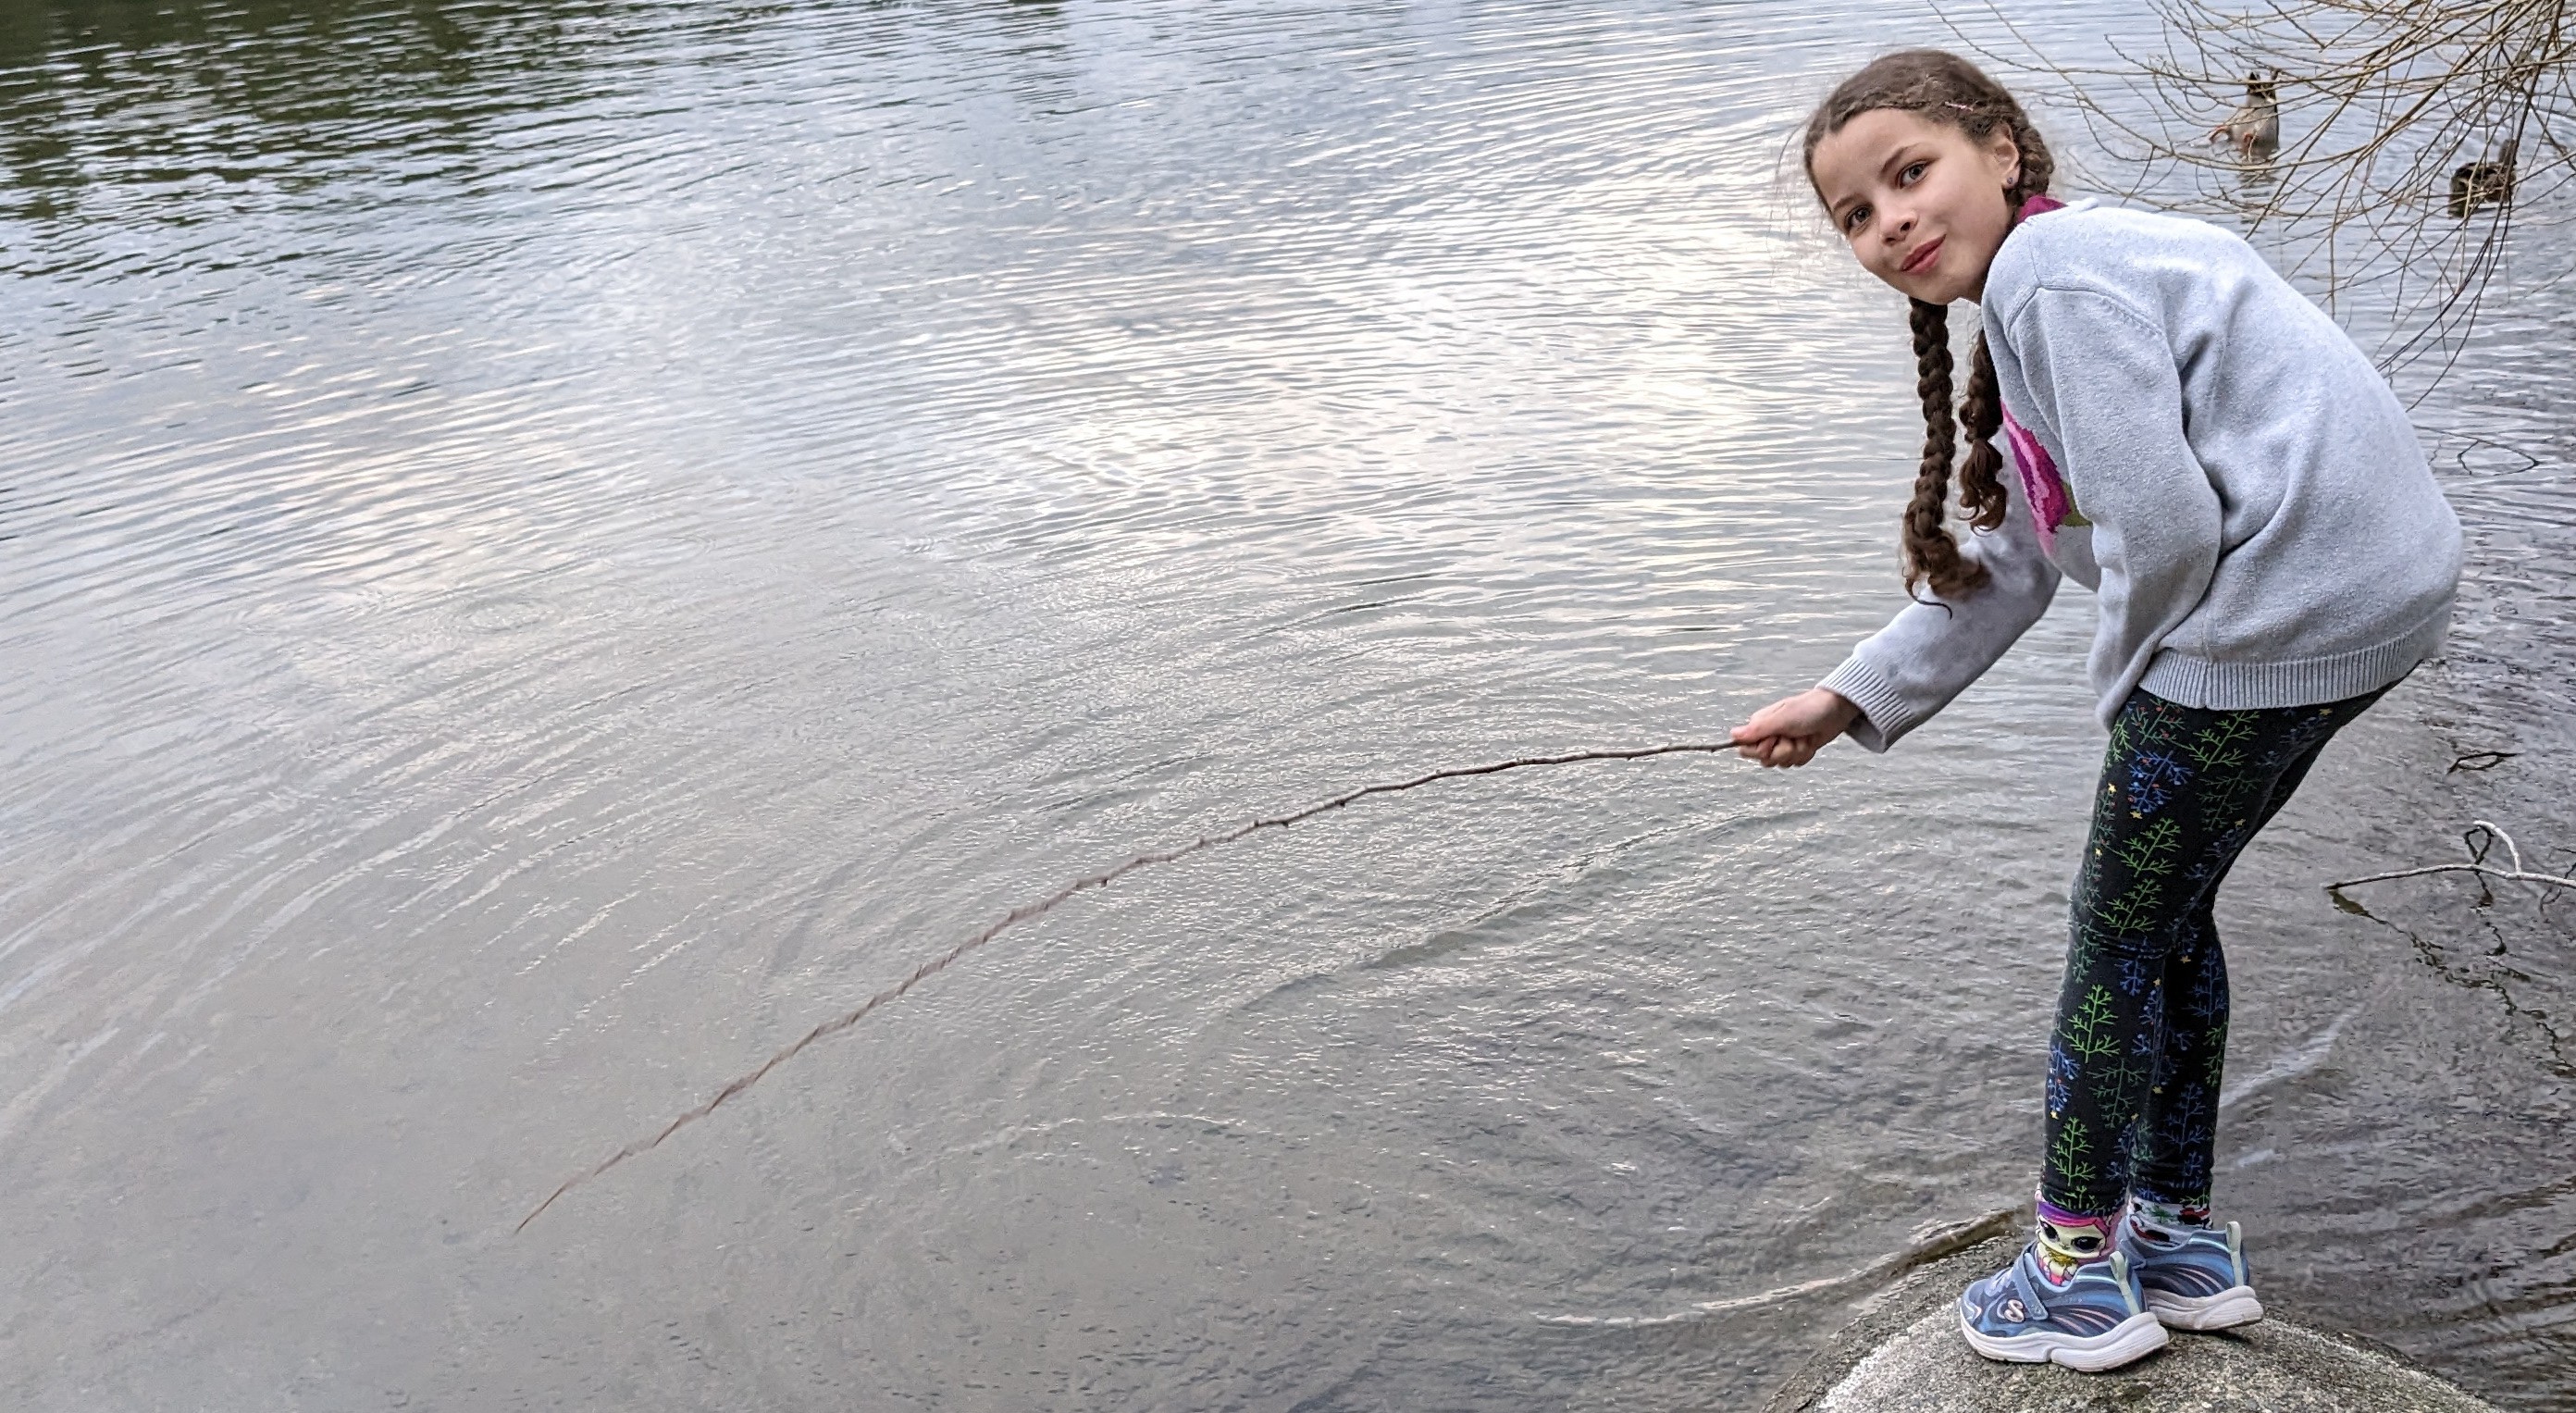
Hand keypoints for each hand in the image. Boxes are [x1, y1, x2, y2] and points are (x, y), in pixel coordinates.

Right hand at [1728, 688, 1859, 767]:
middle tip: (1793, 736)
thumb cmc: (1810, 709)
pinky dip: (1805, 754)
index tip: (1775, 738)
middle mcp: (1770, 735)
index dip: (1762, 749)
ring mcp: (1784, 743)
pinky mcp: (1797, 749)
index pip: (1747, 749)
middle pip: (1765, 760)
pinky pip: (1796, 763)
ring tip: (1804, 737)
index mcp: (1760, 725)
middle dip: (1783, 752)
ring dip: (1797, 752)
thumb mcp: (1782, 719)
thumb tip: (1732, 735)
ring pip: (1782, 763)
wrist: (1836, 710)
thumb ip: (1757, 729)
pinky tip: (1810, 741)